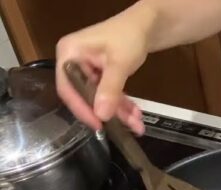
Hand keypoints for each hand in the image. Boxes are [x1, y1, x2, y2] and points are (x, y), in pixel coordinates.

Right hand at [56, 17, 148, 134]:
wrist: (147, 25)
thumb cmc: (129, 37)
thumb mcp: (119, 63)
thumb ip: (110, 89)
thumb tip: (102, 115)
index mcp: (69, 54)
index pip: (68, 87)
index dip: (81, 109)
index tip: (98, 124)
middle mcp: (73, 62)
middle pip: (84, 95)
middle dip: (107, 113)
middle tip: (125, 129)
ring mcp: (87, 69)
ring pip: (100, 98)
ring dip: (119, 112)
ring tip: (137, 125)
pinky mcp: (100, 75)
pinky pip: (108, 94)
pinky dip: (122, 104)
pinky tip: (136, 115)